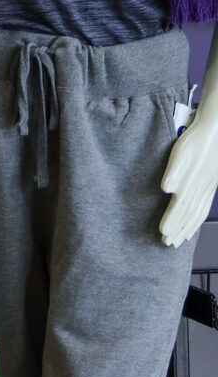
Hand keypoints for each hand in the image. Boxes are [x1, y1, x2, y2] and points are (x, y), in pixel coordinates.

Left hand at [162, 105, 217, 247]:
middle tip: (167, 244)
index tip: (163, 234)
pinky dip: (197, 218)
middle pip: (188, 215)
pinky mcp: (210, 184)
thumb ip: (174, 172)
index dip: (172, 222)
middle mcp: (200, 189)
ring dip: (187, 227)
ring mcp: (207, 188)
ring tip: (179, 240)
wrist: (215, 132)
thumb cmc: (196, 140)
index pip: (180, 208)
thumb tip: (166, 189)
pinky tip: (193, 223)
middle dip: (178, 229)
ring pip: (197, 213)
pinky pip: (203, 206)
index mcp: (191, 183)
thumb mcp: (181, 153)